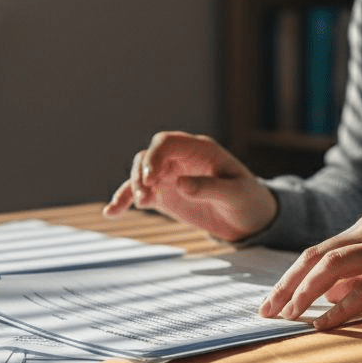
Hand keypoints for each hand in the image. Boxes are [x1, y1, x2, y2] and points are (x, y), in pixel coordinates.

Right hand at [103, 131, 277, 241]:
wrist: (249, 220)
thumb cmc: (248, 200)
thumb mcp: (235, 194)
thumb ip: (210, 188)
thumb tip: (181, 184)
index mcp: (199, 150)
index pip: (167, 143)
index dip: (154, 156)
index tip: (151, 179)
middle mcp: (181, 159)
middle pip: (149, 156)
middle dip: (142, 173)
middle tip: (145, 196)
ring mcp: (170, 177)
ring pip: (141, 173)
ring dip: (133, 186)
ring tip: (139, 203)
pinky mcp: (165, 195)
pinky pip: (139, 194)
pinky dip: (125, 201)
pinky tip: (111, 212)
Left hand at [260, 215, 361, 330]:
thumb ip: (359, 272)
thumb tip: (327, 295)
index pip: (317, 251)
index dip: (289, 277)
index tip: (271, 301)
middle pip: (317, 256)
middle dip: (288, 285)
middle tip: (268, 311)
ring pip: (335, 267)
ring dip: (307, 294)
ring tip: (290, 317)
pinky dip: (342, 308)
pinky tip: (326, 323)